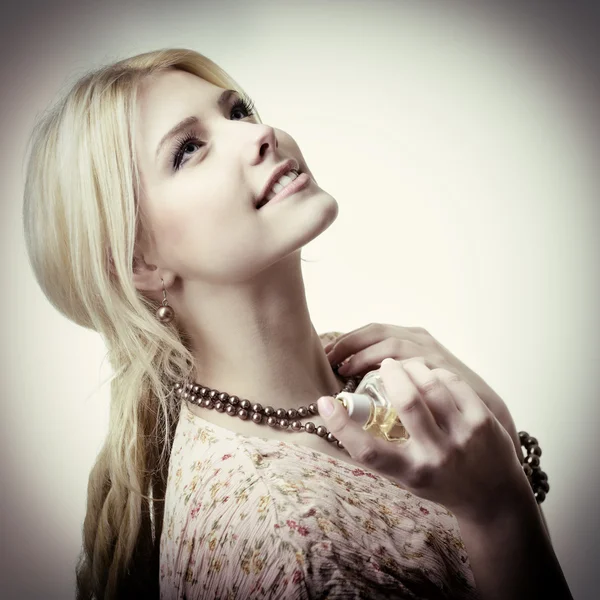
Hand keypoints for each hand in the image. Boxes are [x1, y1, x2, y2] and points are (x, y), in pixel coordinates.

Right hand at [318, 358, 529, 521]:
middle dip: (391, 374)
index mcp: (410, 472)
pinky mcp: (483, 420)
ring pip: (431, 385)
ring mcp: (464, 436)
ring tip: (408, 366)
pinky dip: (436, 373)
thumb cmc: (438, 480)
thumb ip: (381, 448)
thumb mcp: (406, 474)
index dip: (341, 426)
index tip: (325, 402)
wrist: (494, 498)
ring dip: (414, 368)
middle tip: (385, 366)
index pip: (368, 451)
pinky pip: (453, 383)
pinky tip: (431, 375)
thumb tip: (339, 411)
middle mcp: (437, 456)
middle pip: (407, 402)